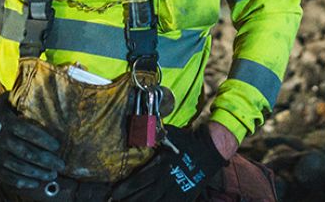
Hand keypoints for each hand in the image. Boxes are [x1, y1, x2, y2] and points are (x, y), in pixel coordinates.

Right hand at [0, 92, 64, 190]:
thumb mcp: (5, 100)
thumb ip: (22, 97)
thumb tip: (45, 84)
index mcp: (7, 122)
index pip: (28, 132)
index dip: (44, 140)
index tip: (58, 146)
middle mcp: (1, 140)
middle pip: (26, 153)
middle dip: (46, 160)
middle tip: (61, 164)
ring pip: (19, 167)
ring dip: (38, 172)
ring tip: (52, 174)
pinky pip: (8, 176)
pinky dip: (23, 181)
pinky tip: (36, 182)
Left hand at [111, 125, 227, 201]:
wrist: (211, 149)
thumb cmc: (187, 140)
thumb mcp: (170, 135)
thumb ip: (154, 136)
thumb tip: (139, 130)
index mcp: (161, 165)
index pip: (138, 180)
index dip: (125, 188)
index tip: (113, 193)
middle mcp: (166, 180)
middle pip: (143, 195)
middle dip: (129, 200)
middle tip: (117, 201)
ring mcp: (176, 190)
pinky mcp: (185, 197)